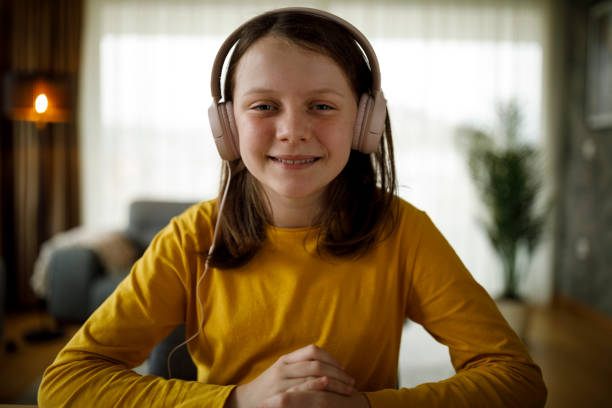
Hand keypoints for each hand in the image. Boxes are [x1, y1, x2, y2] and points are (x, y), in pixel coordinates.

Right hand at [225, 344, 354, 407]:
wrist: (245, 403)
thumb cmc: (268, 390)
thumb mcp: (282, 374)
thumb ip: (298, 368)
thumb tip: (323, 367)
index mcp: (286, 360)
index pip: (313, 351)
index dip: (330, 358)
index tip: (343, 368)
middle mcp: (284, 367)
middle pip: (317, 363)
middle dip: (337, 372)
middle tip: (351, 382)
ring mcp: (282, 380)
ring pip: (313, 374)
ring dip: (334, 381)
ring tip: (347, 389)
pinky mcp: (280, 393)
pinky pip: (302, 387)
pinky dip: (317, 386)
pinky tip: (328, 388)